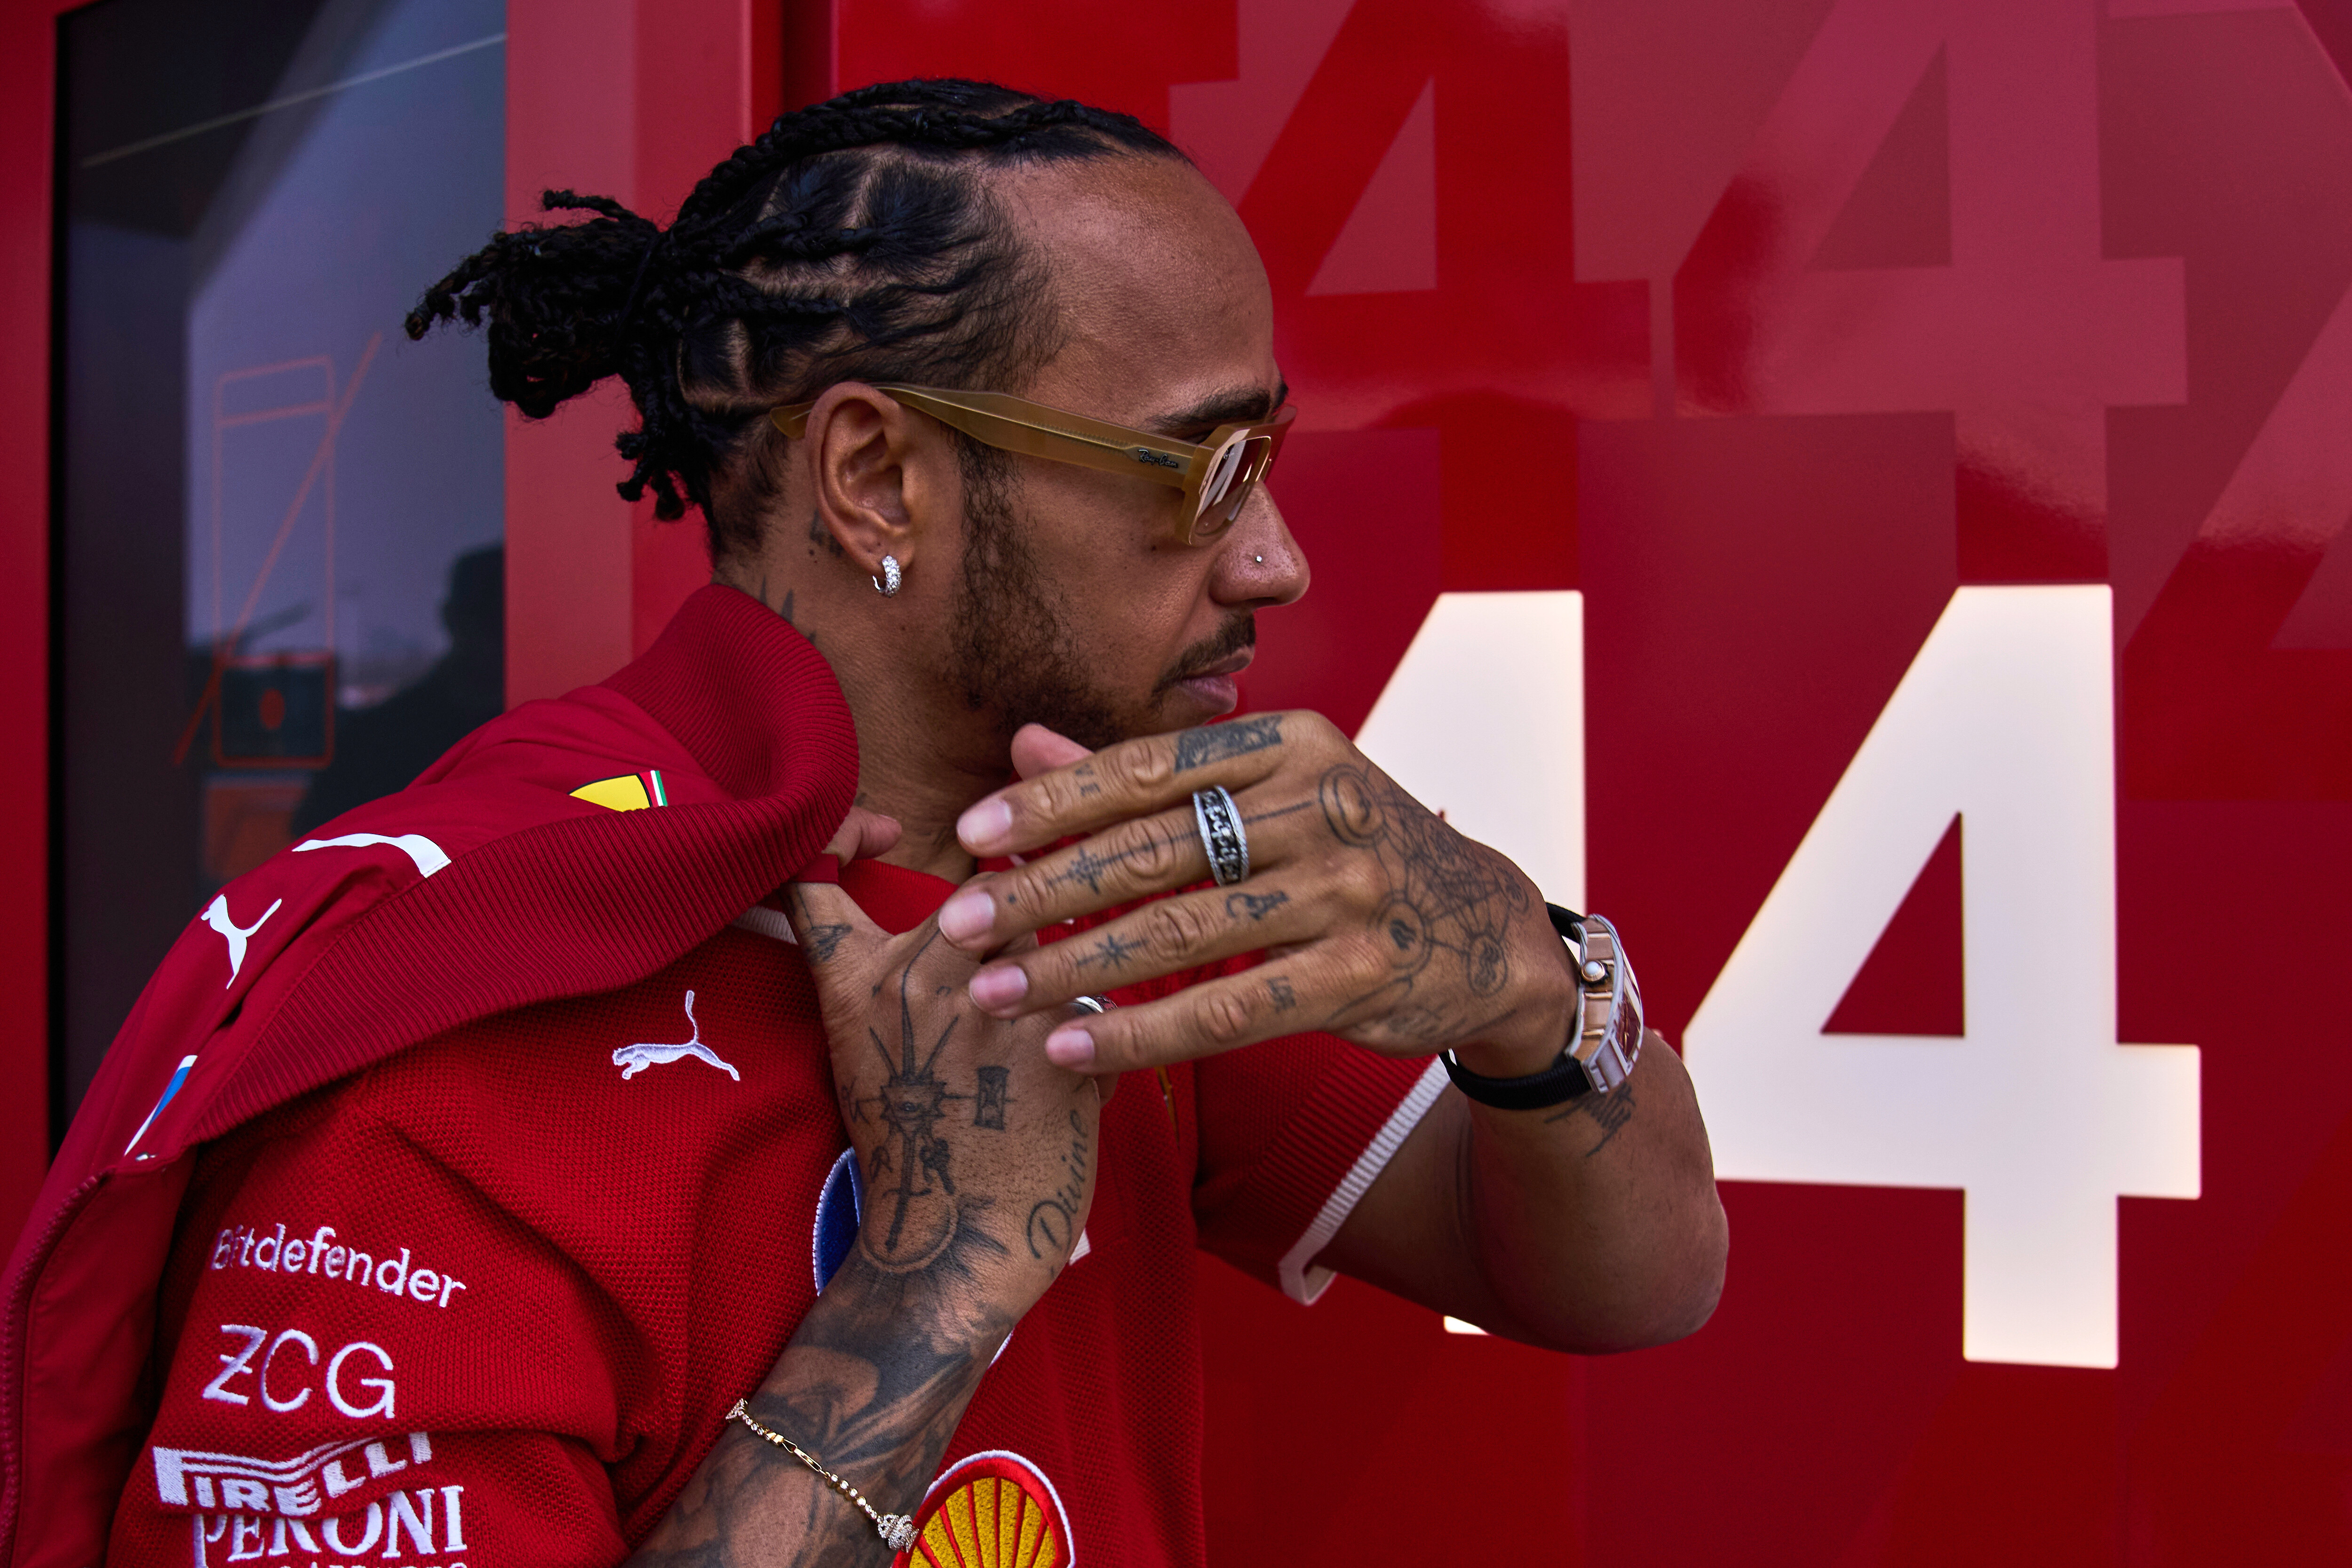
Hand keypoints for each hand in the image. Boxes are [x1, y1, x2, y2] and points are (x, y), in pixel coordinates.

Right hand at [783, 810, 1103, 1318]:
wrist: (954, 1246)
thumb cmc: (915, 1151)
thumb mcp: (872, 1054)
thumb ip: (900, 978)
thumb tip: (962, 911)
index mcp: (859, 984)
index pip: (821, 880)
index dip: (842, 832)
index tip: (878, 830)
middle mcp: (921, 981)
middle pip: (984, 894)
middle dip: (1017, 918)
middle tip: (1021, 971)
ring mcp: (996, 1009)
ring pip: (1054, 938)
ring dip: (1069, 973)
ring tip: (1054, 1026)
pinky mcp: (1066, 1048)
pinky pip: (1100, 1004)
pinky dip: (1100, 1037)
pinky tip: (1084, 1080)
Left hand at [936, 714, 1578, 1077]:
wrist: (1483, 927)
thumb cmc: (1344, 849)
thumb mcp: (1265, 790)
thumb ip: (1145, 777)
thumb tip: (1025, 746)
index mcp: (1290, 743)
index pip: (1150, 768)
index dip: (1055, 800)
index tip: (973, 831)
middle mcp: (1321, 807)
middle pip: (1155, 851)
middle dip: (1043, 890)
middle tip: (958, 924)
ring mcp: (1347, 893)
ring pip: (1182, 934)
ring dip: (1074, 968)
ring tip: (992, 992)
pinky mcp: (1360, 977)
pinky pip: (1228, 1010)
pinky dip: (1141, 1034)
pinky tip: (1073, 1047)